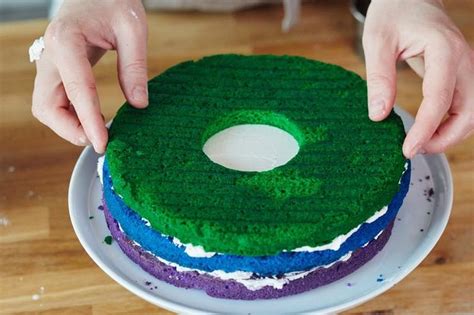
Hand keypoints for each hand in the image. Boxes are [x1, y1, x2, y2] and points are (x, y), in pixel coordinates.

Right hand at [32, 0, 147, 152]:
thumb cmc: (113, 1)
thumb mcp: (132, 27)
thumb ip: (134, 66)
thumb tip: (139, 104)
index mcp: (66, 40)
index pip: (76, 89)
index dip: (89, 121)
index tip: (103, 143)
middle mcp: (50, 54)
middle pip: (46, 106)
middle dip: (70, 129)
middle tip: (101, 140)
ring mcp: (50, 64)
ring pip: (46, 107)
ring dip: (68, 126)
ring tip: (99, 132)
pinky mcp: (56, 71)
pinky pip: (55, 102)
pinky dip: (71, 117)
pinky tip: (93, 121)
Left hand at [363, 0, 473, 157]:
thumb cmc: (394, 12)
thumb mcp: (378, 42)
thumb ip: (379, 78)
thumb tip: (378, 115)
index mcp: (445, 50)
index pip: (440, 99)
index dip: (425, 129)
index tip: (407, 149)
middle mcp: (463, 60)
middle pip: (469, 111)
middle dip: (446, 138)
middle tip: (415, 150)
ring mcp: (465, 67)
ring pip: (471, 111)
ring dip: (450, 133)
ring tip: (420, 144)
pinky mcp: (459, 73)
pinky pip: (463, 104)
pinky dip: (449, 122)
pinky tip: (427, 130)